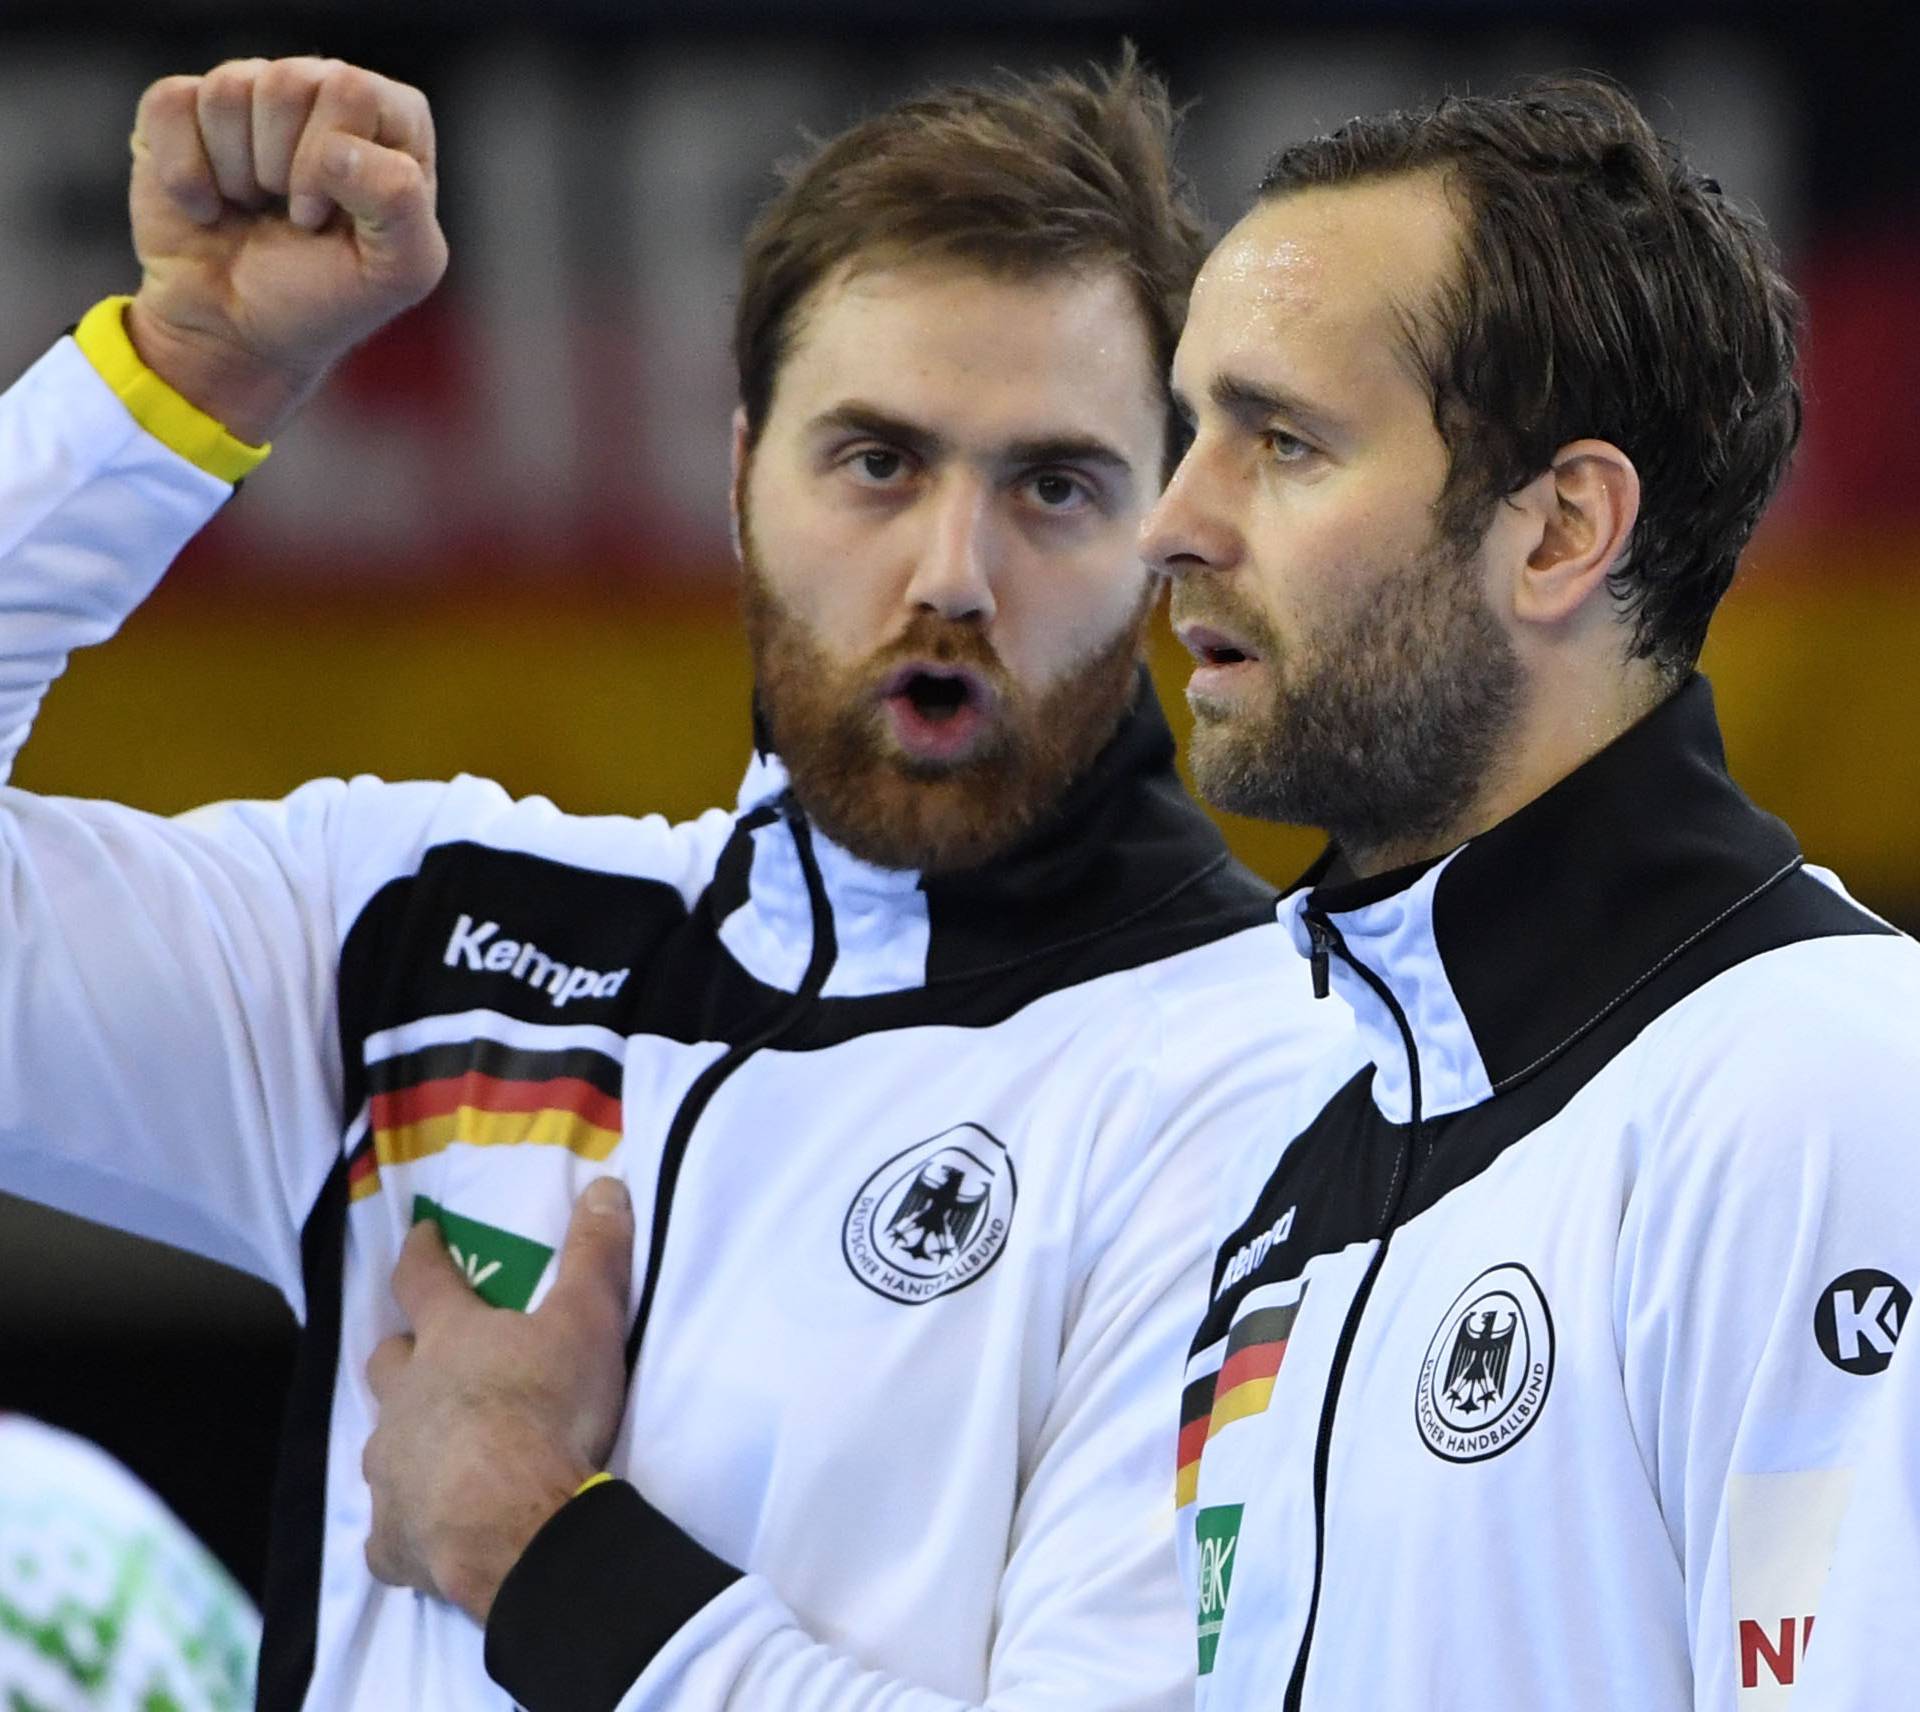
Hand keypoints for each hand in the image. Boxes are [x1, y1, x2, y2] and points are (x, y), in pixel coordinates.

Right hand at [126, 57, 448, 442]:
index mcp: (390, 122)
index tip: (323, 219)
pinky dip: (186, 176)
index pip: (353, 91)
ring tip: (253, 209)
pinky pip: (172, 105)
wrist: (238, 333)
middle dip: (282, 168)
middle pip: (288, 82)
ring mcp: (251, 95)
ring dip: (238, 175)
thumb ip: (402, 202)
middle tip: (289, 217)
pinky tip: (207, 207)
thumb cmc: (325, 298)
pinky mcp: (183, 109)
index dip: (331, 161)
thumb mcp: (398, 270)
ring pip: (229, 89)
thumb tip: (335, 148)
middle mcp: (322, 92)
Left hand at [362, 1177, 634, 1624]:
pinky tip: (428, 1534)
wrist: (518, 1525)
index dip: (422, 1253)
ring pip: (382, 1444)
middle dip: (405, 1353)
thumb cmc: (548, 1411)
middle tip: (430, 1357)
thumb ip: (595, 1255)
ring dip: (406, 1438)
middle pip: (388, 1362)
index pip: (422, 1280)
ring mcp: (390, 1473)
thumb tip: (605, 1185)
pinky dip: (407, 1524)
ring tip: (441, 1450)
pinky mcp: (393, 1541)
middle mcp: (404, 1400)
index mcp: (448, 1342)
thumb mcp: (588, 1321)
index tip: (421, 1236)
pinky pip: (389, 1530)